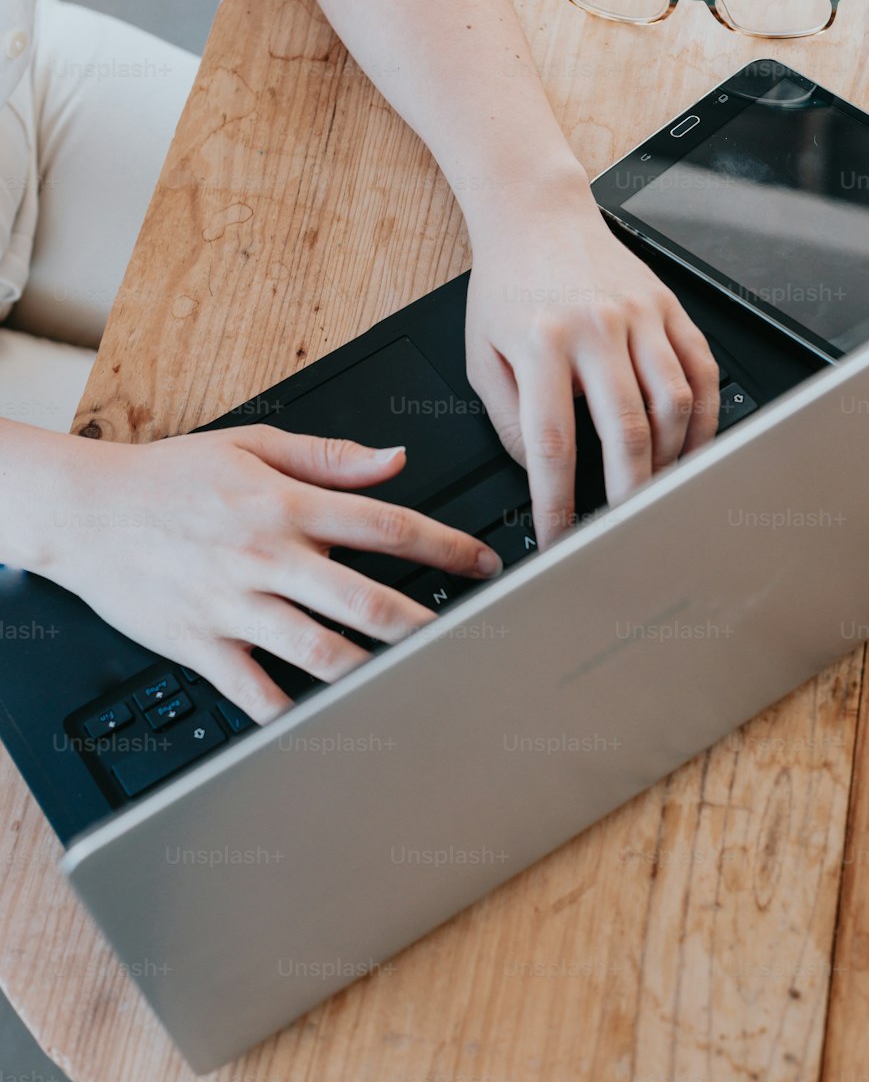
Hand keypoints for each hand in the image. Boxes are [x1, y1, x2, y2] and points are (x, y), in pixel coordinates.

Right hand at [40, 427, 501, 722]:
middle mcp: (268, 557)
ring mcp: (235, 606)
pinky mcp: (203, 645)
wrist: (86, 511)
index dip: (447, 547)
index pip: (386, 526)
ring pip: (322, 651)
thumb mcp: (251, 443)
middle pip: (366, 599)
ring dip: (377, 671)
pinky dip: (294, 712)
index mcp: (286, 504)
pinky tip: (330, 722)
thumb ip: (329, 456)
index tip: (485, 565)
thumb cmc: (168, 477)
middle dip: (428, 623)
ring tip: (420, 683)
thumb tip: (394, 460)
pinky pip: (256, 690)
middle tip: (471, 639)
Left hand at [466, 188, 718, 546]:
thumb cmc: (507, 285)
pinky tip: (692, 447)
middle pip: (628, 429)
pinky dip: (704, 417)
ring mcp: (641, 315)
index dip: (559, 503)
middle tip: (625, 529)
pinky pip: (702, 369)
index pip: (554, 443)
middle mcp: (596, 326)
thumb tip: (541, 472)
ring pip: (674, 402)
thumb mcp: (481, 354)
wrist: (537, 216)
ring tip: (656, 490)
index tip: (561, 538)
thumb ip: (507, 420)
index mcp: (542, 343)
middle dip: (629, 493)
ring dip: (671, 459)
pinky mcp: (669, 307)